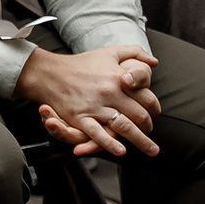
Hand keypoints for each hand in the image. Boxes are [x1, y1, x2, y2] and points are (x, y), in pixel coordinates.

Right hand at [21, 44, 160, 158]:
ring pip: (124, 127)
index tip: (155, 115)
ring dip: (140, 140)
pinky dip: (111, 144)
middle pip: (139, 115)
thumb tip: (155, 61)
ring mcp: (95, 107)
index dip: (155, 109)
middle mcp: (110, 94)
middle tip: (151, 132)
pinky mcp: (80, 118)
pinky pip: (98, 134)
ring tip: (151, 150)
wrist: (50, 72)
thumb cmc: (82, 63)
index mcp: (119, 79)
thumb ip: (135, 53)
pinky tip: (121, 151)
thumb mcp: (110, 52)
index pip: (147, 98)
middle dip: (149, 127)